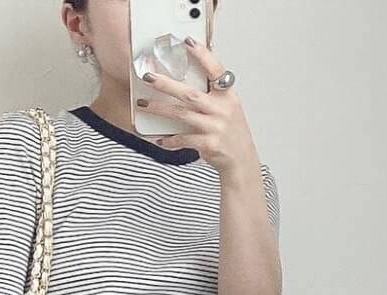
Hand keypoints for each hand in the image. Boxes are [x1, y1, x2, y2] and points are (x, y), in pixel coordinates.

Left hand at [135, 36, 257, 175]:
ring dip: (161, 109)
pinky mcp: (209, 144)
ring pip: (182, 114)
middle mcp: (222, 109)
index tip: (188, 42)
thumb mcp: (229, 107)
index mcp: (228, 95)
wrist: (241, 159)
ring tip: (144, 105)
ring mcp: (215, 127)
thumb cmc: (231, 132)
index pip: (216, 70)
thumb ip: (213, 92)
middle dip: (167, 85)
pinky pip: (184, 139)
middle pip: (190, 93)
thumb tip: (192, 75)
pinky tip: (160, 139)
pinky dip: (171, 140)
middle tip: (149, 78)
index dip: (202, 55)